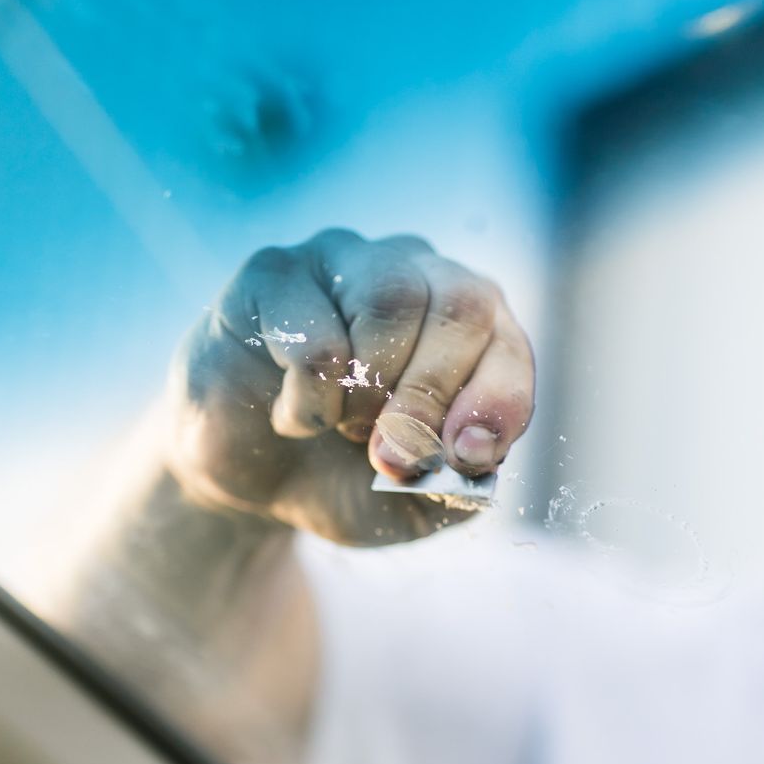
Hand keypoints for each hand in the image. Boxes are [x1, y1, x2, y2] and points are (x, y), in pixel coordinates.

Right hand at [164, 228, 533, 544]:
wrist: (256, 481)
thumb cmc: (351, 475)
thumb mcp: (420, 501)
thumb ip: (462, 483)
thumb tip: (472, 451)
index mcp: (469, 324)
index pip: (506, 342)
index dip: (496, 403)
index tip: (466, 457)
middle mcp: (416, 273)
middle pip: (459, 306)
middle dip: (433, 398)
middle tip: (393, 458)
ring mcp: (344, 261)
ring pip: (391, 301)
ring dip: (373, 392)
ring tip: (345, 429)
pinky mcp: (274, 274)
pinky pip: (314, 334)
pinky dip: (312, 402)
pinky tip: (295, 417)